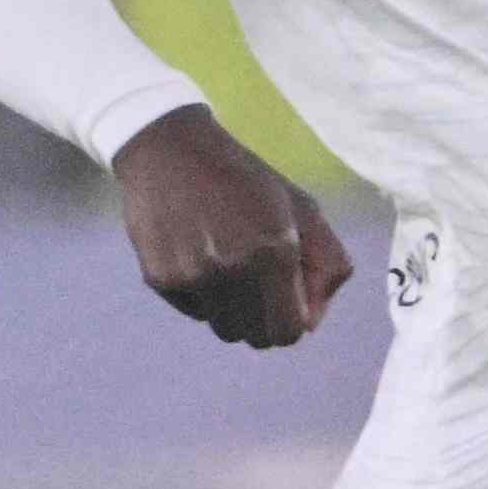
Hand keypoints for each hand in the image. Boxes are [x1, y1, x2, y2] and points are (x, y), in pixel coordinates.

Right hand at [112, 108, 348, 346]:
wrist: (170, 150)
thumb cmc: (248, 181)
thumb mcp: (304, 210)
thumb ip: (327, 266)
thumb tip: (312, 323)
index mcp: (276, 252)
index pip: (289, 332)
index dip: (293, 321)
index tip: (289, 302)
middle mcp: (232, 269)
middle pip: (256, 338)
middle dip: (265, 319)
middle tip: (260, 284)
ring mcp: (192, 276)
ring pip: (224, 328)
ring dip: (233, 308)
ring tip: (229, 265)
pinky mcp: (160, 278)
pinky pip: (194, 311)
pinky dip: (202, 295)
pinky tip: (199, 254)